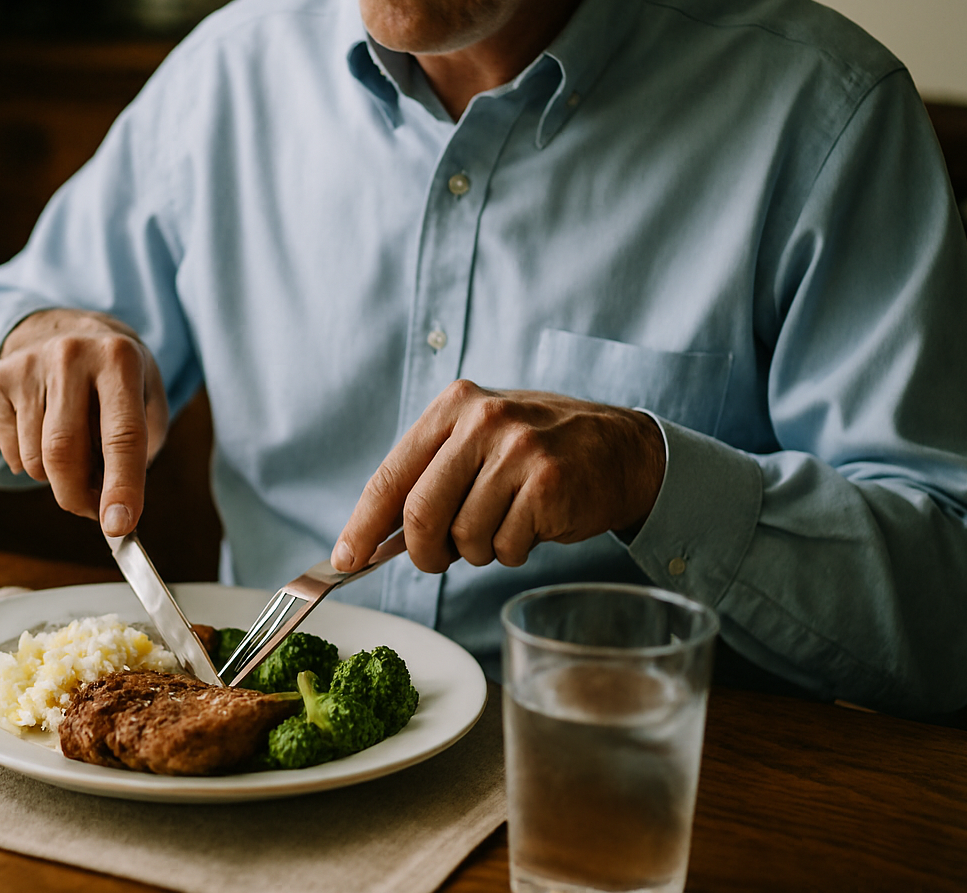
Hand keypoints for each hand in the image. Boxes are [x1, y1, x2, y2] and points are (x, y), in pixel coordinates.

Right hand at [0, 309, 168, 535]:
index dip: (121, 486)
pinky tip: (45, 433)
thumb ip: (136, 456)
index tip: (118, 526)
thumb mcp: (147, 403)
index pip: (122, 435)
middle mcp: (72, 355)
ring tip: (75, 454)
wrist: (70, 329)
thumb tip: (111, 514)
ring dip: (57, 479)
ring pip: (35, 461)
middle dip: (78, 498)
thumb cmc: (118, 380)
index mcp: (120, 359)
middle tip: (93, 511)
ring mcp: (30, 364)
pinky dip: (31, 463)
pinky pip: (12, 452)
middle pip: (64, 454)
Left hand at [331, 381, 665, 572]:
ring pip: (465, 537)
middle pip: (421, 513)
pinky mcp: (547, 484)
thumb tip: (374, 538)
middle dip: (424, 552)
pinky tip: (533, 525)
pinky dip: (513, 551)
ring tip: (504, 524)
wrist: (622, 449)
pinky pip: (506, 546)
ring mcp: (518, 450)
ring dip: (478, 550)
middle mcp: (482, 420)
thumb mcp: (480, 441)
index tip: (345, 560)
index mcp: (453, 406)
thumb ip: (431, 477)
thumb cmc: (538, 453)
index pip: (392, 475)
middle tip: (439, 559)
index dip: (363, 524)